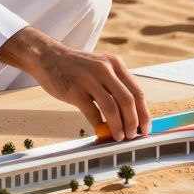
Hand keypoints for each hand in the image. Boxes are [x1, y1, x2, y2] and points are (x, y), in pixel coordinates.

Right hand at [0, 26, 151, 141]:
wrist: (47, 56)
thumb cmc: (76, 68)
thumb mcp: (100, 67)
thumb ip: (115, 86)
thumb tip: (131, 114)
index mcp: (115, 64)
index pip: (137, 92)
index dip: (144, 113)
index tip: (146, 128)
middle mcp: (105, 69)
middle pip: (128, 101)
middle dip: (134, 123)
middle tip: (133, 136)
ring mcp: (89, 79)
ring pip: (112, 108)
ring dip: (118, 127)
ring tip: (119, 137)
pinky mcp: (74, 90)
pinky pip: (92, 113)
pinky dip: (99, 125)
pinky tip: (100, 131)